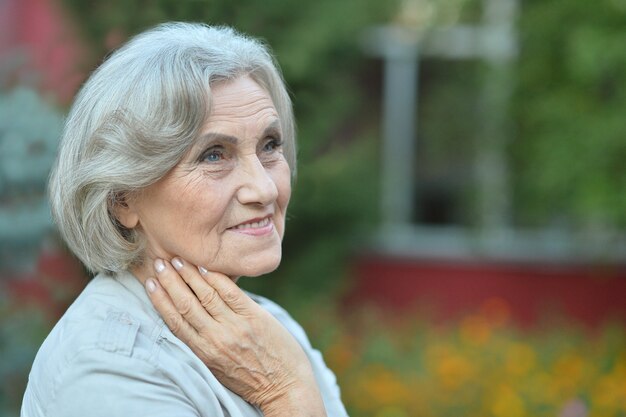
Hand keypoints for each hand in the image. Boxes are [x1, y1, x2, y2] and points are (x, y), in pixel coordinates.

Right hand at [145, 257, 326, 416]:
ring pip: (205, 294)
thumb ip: (205, 344)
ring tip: (176, 259)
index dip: (159, 300)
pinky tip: (205, 265)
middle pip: (185, 304)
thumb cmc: (251, 379)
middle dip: (169, 281)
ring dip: (188, 274)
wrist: (285, 388)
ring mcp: (235, 327)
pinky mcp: (254, 317)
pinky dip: (216, 277)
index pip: (174, 322)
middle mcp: (216, 339)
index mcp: (204, 353)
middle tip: (158, 263)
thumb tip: (193, 318)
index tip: (149, 283)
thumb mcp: (219, 367)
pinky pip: (230, 292)